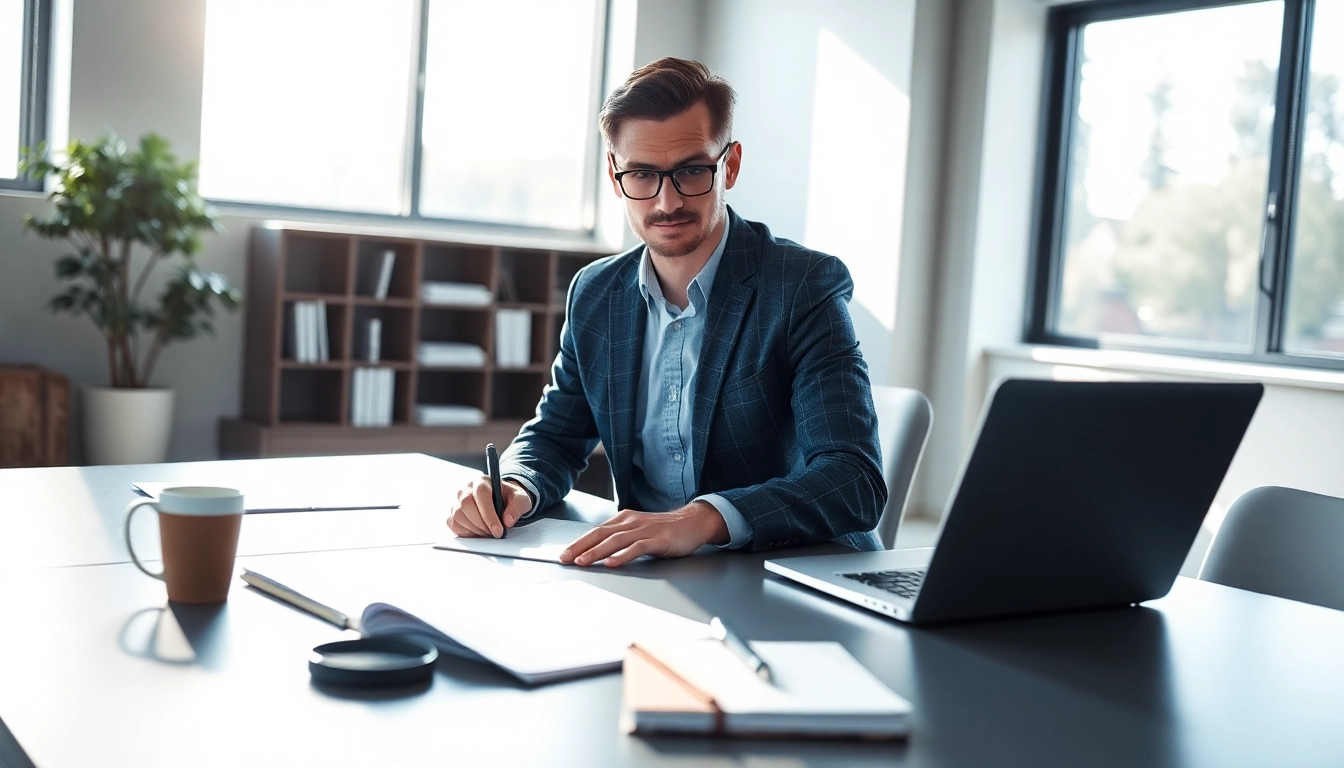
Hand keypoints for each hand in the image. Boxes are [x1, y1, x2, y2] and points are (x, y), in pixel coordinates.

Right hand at [447, 476, 532, 538]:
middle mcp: (466, 488)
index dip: (489, 515)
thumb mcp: (521, 499)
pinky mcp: (452, 512)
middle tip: (494, 534)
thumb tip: (507, 521)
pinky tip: (478, 533)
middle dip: (481, 524)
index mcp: (482, 481)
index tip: (498, 530)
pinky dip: (465, 532)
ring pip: (458, 516)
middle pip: (466, 505)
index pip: (481, 495)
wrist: (501, 500)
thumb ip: (518, 506)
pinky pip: (453, 524)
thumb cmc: (509, 498)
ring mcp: (456, 500)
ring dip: (474, 529)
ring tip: (488, 533)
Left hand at [559, 501, 728, 567]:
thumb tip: (600, 551)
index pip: (596, 531)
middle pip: (601, 534)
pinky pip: (637, 547)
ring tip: (583, 562)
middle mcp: (631, 522)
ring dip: (597, 552)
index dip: (578, 543)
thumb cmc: (666, 530)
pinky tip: (612, 563)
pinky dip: (622, 555)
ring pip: (615, 541)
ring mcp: (645, 530)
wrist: (694, 522)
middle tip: (565, 559)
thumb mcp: (639, 531)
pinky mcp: (658, 539)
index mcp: (624, 520)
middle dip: (580, 547)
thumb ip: (621, 538)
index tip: (564, 554)